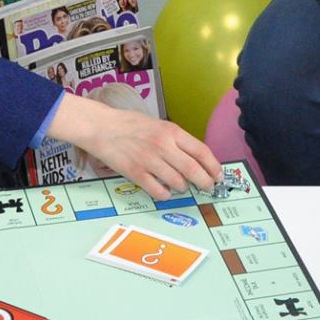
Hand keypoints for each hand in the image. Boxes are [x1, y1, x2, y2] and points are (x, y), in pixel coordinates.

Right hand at [50, 93, 220, 199]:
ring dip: (182, 187)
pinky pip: (159, 191)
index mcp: (171, 131)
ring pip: (178, 183)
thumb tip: (196, 158)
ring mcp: (149, 161)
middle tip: (207, 187)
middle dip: (205, 182)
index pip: (201, 151)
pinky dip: (165, 194)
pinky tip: (163, 190)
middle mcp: (163, 146)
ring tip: (179, 185)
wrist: (101, 127)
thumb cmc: (129, 124)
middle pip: (194, 170)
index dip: (214, 166)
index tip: (218, 175)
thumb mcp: (158, 125)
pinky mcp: (136, 173)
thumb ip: (176, 140)